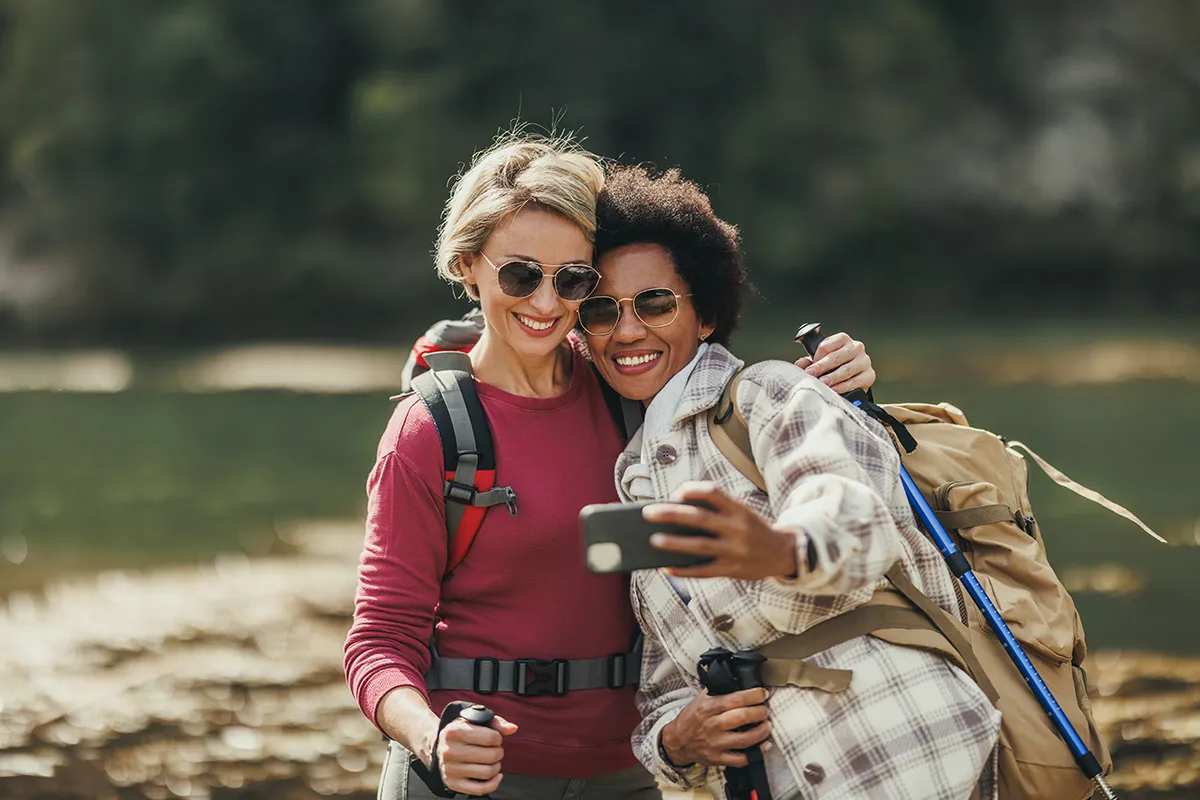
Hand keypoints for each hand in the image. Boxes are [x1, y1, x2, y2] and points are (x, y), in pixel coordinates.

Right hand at [436, 713, 518, 795]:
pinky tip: (495, 776)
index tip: (494, 738)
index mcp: (455, 732)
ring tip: (492, 761)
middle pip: (491, 756)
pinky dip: (493, 784)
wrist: (439, 746)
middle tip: (494, 750)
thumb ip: (496, 723)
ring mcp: (450, 769)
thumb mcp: (474, 721)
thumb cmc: (461, 733)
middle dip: (498, 752)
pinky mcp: (453, 783)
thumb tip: (512, 728)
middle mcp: (450, 751)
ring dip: (496, 767)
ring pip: (487, 772)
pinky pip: (479, 789)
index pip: (490, 737)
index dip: (498, 738)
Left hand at [644, 482, 797, 579]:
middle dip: (672, 514)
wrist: (784, 554)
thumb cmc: (753, 530)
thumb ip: (717, 511)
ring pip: (699, 546)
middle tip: (648, 513)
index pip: (714, 493)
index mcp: (740, 510)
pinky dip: (684, 570)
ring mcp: (735, 551)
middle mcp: (738, 529)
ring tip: (653, 540)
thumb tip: (677, 513)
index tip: (676, 492)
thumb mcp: (742, 514)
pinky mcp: (732, 570)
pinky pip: (703, 571)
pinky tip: (667, 567)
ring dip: (674, 543)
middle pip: (700, 519)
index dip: (693, 490)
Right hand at [661, 688, 770, 767]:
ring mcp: (715, 743)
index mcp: (708, 708)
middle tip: (765, 710)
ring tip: (766, 726)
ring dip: (761, 732)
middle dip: (760, 712)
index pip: (736, 699)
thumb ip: (718, 691)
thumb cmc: (691, 719)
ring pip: (745, 739)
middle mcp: (712, 725)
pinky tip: (762, 746)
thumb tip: (739, 682)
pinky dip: (756, 753)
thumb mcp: (700, 700)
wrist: (677, 741)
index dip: (754, 695)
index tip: (763, 694)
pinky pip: (741, 759)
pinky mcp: (718, 758)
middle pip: (743, 717)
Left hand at [794, 331, 874, 393]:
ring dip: (833, 377)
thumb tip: (800, 365)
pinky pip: (855, 381)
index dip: (816, 356)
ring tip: (822, 383)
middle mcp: (856, 347)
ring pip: (846, 369)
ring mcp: (864, 361)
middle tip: (811, 375)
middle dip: (821, 367)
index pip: (826, 345)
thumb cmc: (835, 366)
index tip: (809, 367)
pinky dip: (844, 386)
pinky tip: (834, 390)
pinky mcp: (870, 375)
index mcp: (842, 339)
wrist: (853, 377)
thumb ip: (809, 361)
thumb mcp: (821, 361)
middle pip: (836, 357)